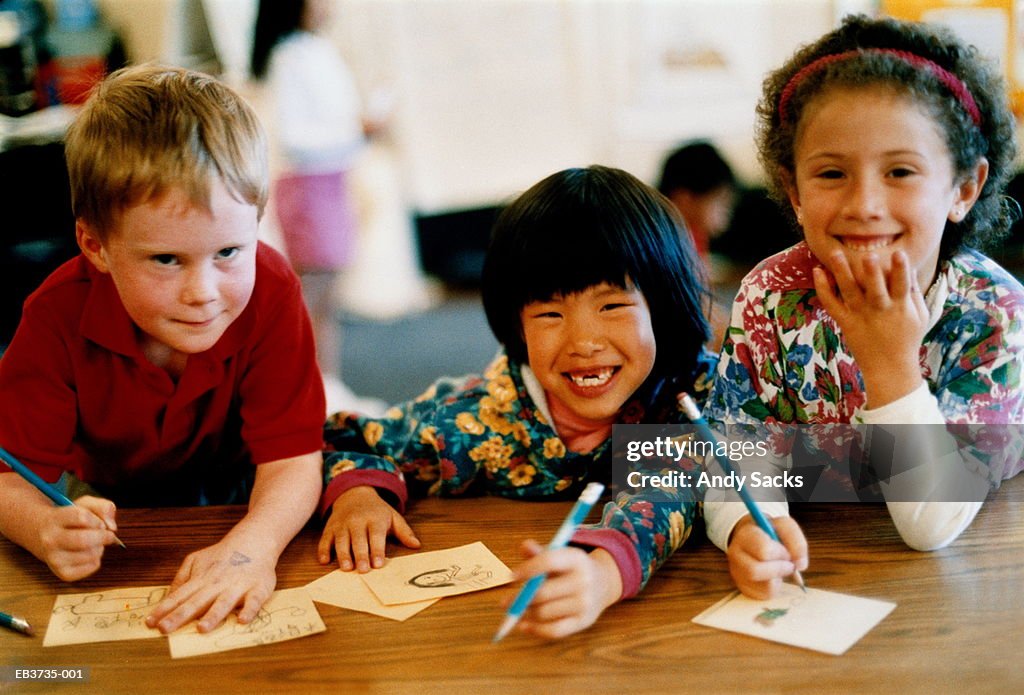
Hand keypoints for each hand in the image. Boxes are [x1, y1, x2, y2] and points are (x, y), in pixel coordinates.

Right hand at [36, 495, 118, 580]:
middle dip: (104, 536)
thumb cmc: (69, 519)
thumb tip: (112, 527)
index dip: (97, 520)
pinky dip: (97, 559)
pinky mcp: (63, 573)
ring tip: (94, 544)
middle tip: (107, 535)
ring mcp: (54, 559)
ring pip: (90, 554)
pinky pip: (92, 566)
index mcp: (53, 519)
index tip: (99, 523)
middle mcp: (50, 540)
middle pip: (84, 540)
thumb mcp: (83, 505)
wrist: (42, 536)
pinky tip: (89, 553)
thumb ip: (103, 507)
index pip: (81, 517)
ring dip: (100, 547)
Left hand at [146, 540, 275, 633]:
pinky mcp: (258, 588)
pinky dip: (249, 610)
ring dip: (213, 615)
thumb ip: (182, 578)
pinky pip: (254, 601)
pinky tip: (242, 620)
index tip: (150, 623)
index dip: (164, 610)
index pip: (179, 597)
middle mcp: (217, 584)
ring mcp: (237, 586)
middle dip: (180, 616)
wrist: (254, 540)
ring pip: (223, 602)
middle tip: (165, 629)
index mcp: (201, 580)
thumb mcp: (196, 560)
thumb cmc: (223, 555)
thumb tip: (168, 596)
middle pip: (196, 602)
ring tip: (202, 629)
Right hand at [317, 486, 419, 571]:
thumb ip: (404, 531)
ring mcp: (342, 524)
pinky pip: (325, 539)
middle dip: (360, 555)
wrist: (355, 494)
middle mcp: (357, 521)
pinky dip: (323, 550)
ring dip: (343, 554)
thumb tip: (416, 545)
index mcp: (374, 519)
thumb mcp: (393, 517)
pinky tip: (324, 560)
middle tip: (363, 570)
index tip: (378, 564)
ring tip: (346, 568)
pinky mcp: (330, 528)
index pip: (376, 535)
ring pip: (341, 540)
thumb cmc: (377, 511)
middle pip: (358, 539)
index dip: (377, 549)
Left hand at [504, 541, 621, 638]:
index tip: (510, 576)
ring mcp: (585, 603)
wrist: (603, 583)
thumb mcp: (559, 555)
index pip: (548, 562)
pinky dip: (536, 630)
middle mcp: (583, 581)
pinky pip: (555, 630)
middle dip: (519, 599)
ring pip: (545, 613)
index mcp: (576, 559)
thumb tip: (524, 546)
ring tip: (514, 611)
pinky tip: (524, 625)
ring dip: (525, 613)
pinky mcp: (583, 622)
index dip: (527, 569)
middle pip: (543, 592)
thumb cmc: (571, 568)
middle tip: (504, 602)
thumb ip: (539, 552)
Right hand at [727, 515, 807, 598]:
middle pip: (755, 571)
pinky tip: (774, 577)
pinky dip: (775, 587)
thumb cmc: (770, 533)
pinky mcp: (744, 588)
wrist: (753, 538)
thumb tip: (800, 564)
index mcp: (744, 536)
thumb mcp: (784, 526)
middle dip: (779, 569)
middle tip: (788, 564)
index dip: (780, 553)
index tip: (786, 551)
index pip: (763, 550)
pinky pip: (764, 595)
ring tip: (780, 569)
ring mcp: (737, 573)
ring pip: (762, 586)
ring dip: (779, 579)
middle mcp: (736, 555)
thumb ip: (796, 541)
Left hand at [813, 250, 928, 408]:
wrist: (890, 367)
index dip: (901, 269)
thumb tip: (912, 268)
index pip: (902, 285)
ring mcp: (861, 316)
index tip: (899, 253)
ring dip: (842, 272)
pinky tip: (817, 272)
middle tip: (868, 256)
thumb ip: (915, 293)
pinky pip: (831, 304)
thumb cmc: (907, 339)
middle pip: (875, 289)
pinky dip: (823, 289)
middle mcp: (880, 309)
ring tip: (835, 254)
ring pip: (850, 292)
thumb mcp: (920, 316)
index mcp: (901, 307)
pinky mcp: (846, 322)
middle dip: (872, 273)